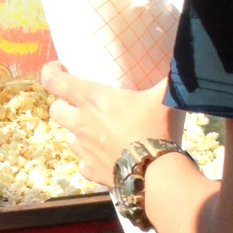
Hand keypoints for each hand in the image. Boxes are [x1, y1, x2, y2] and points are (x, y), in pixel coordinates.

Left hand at [41, 62, 178, 189]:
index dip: (51, 72)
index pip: (53, 80)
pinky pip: (82, 163)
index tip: (60, 70)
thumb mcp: (164, 97)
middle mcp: (81, 123)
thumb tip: (181, 60)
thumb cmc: (156, 128)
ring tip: (97, 131)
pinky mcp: (90, 170)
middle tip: (82, 105)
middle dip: (64, 105)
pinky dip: (89, 159)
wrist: (156, 172)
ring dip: (77, 132)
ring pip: (67, 136)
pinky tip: (105, 157)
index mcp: (92, 100)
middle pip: (55, 110)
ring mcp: (83, 149)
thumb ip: (169, 78)